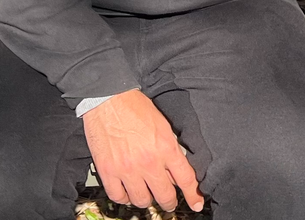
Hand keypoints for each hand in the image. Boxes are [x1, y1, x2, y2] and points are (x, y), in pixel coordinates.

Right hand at [82, 90, 203, 211]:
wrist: (109, 100)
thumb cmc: (136, 108)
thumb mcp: (164, 126)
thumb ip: (171, 150)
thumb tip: (175, 172)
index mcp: (166, 147)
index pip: (185, 179)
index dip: (193, 195)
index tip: (196, 204)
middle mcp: (148, 162)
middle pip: (164, 195)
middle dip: (170, 202)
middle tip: (169, 202)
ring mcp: (127, 169)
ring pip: (142, 201)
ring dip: (147, 200)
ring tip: (147, 194)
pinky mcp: (108, 172)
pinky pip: (118, 197)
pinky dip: (125, 198)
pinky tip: (128, 192)